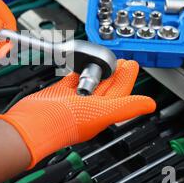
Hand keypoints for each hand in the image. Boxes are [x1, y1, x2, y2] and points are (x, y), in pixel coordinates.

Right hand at [0, 60, 155, 167]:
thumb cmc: (64, 123)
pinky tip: (80, 66)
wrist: (33, 123)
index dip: (127, 79)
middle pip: (107, 86)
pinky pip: (71, 80)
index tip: (132, 64)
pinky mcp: (58, 93)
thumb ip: (126, 106)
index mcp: (101, 113)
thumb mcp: (102, 112)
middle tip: (122, 60)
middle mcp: (88, 107)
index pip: (120, 93)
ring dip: (97, 70)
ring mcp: (73, 100)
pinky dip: (77, 72)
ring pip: (89, 82)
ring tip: (105, 59)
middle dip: (115, 72)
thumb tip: (149, 104)